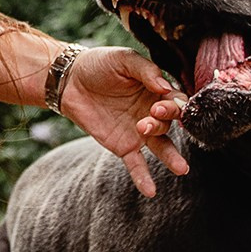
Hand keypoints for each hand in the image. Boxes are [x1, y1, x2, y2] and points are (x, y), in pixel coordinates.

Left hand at [58, 45, 188, 196]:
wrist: (69, 80)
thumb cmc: (99, 65)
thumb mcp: (123, 59)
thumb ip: (146, 71)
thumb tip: (164, 87)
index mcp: (157, 91)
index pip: (176, 101)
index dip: (173, 106)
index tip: (159, 106)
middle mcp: (152, 113)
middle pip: (168, 124)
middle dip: (162, 124)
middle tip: (148, 122)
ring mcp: (139, 132)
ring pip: (161, 147)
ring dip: (170, 157)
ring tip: (181, 168)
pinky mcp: (123, 146)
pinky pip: (136, 164)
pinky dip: (143, 178)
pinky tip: (151, 191)